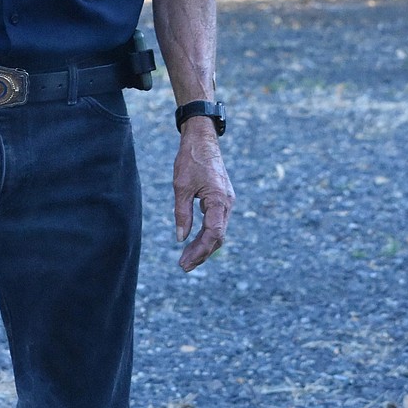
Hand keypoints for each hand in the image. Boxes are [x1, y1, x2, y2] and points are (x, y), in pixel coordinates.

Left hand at [173, 119, 233, 270]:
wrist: (202, 140)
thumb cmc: (191, 160)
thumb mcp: (181, 187)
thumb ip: (181, 214)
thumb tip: (181, 238)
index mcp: (219, 200)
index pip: (213, 234)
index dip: (200, 251)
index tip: (185, 262)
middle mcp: (227, 203)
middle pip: (217, 237)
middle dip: (201, 253)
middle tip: (183, 266)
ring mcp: (227, 202)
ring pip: (218, 231)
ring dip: (203, 247)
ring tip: (186, 260)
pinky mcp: (222, 200)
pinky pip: (216, 223)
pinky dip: (206, 236)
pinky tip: (194, 244)